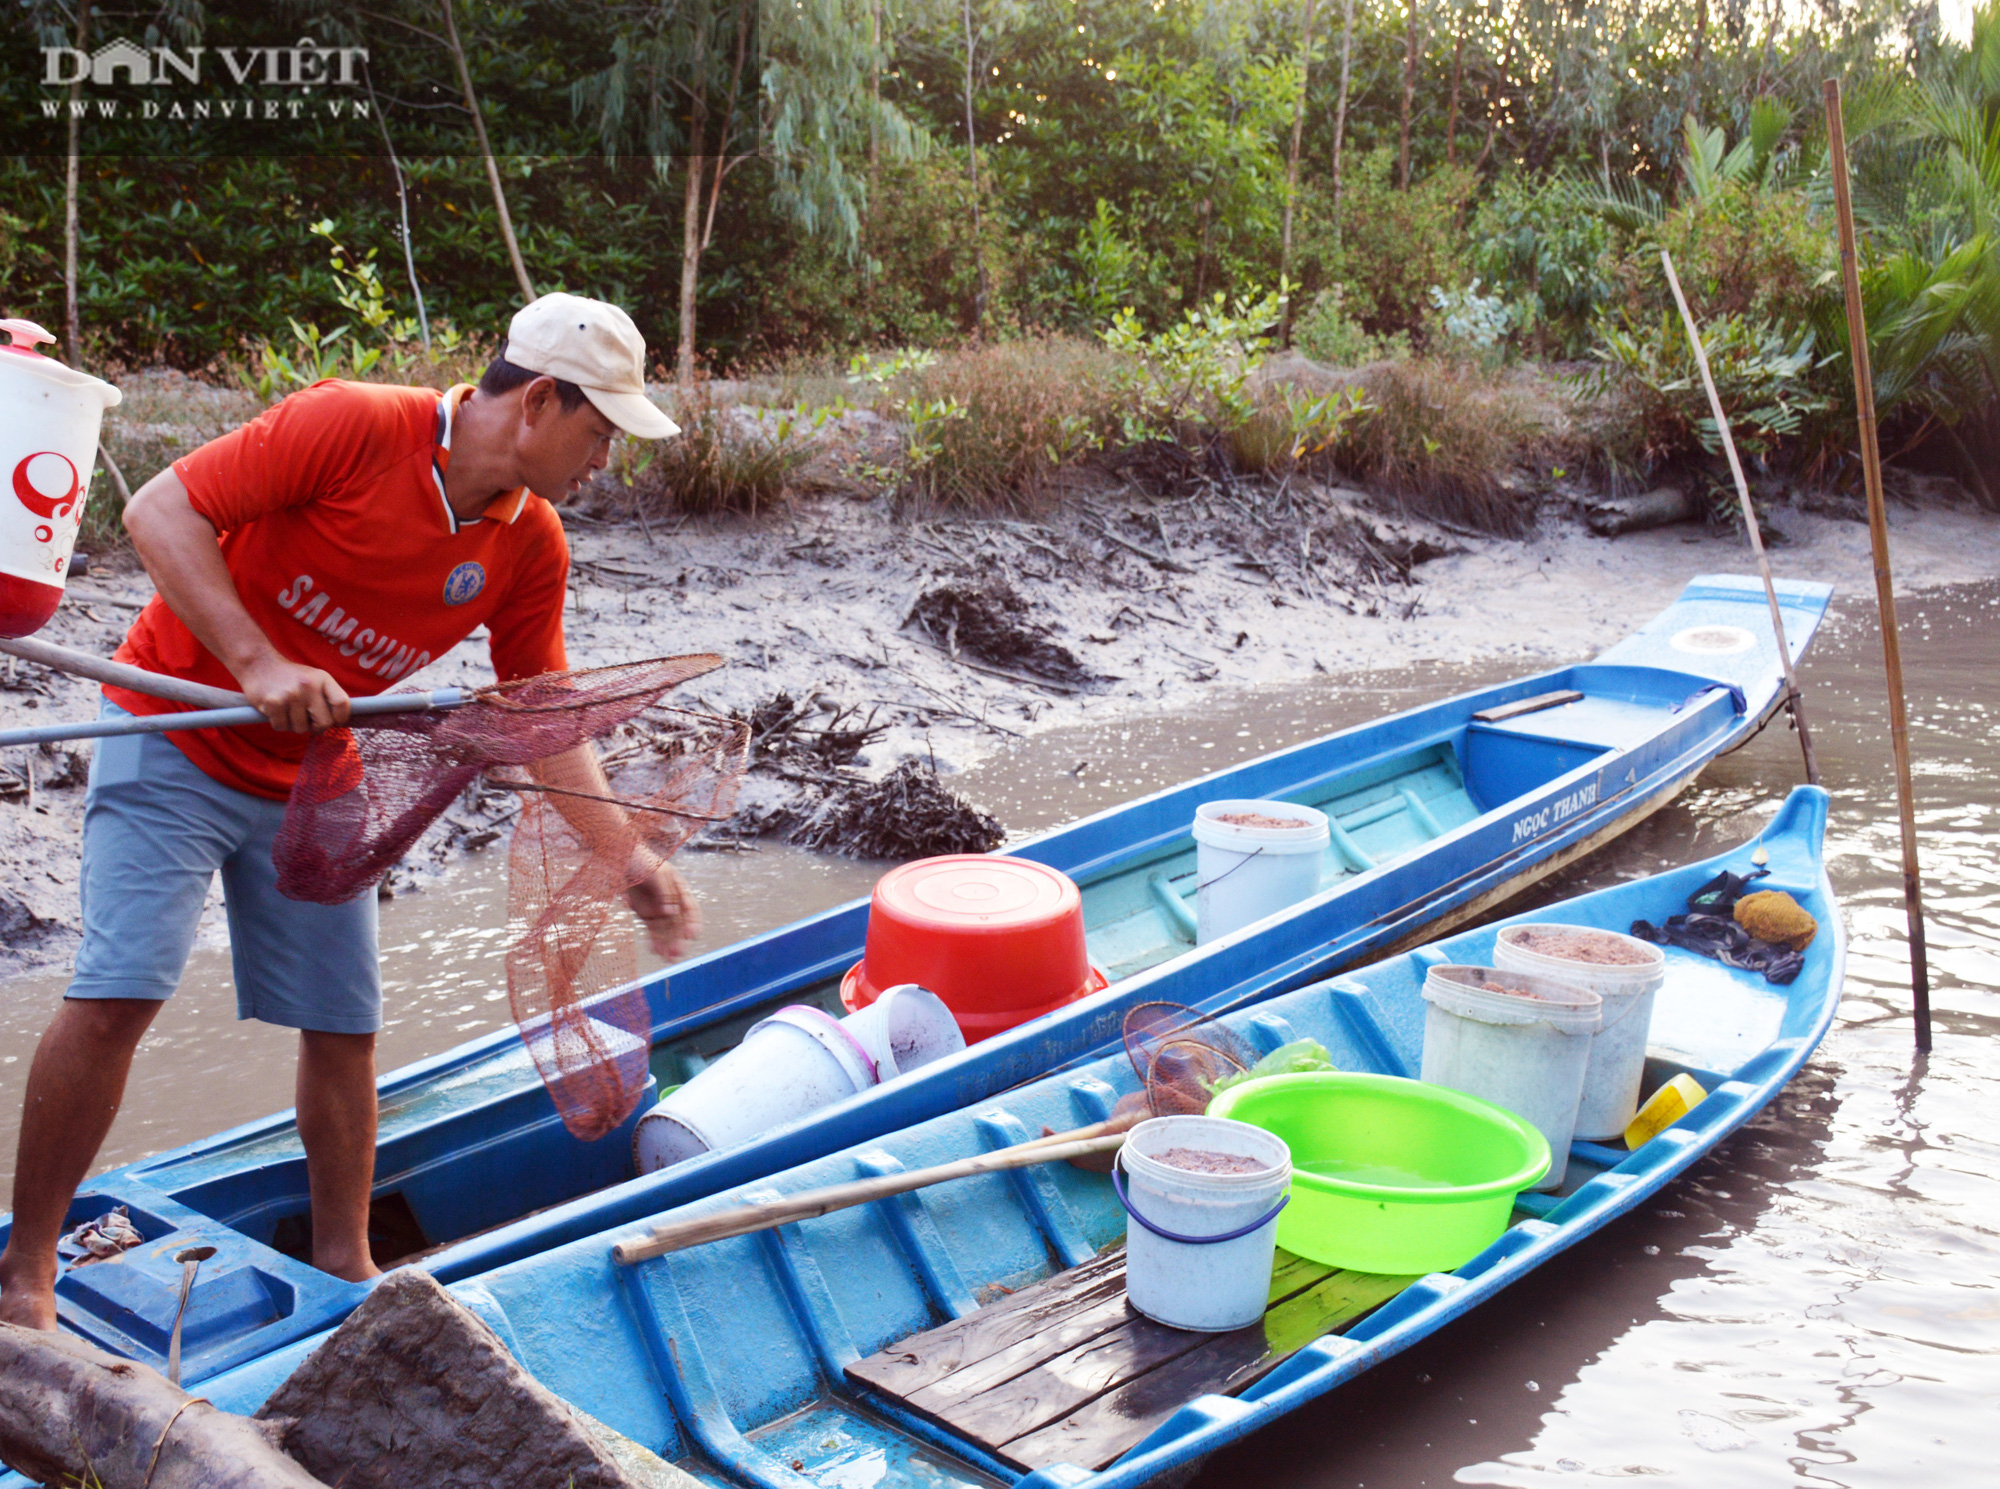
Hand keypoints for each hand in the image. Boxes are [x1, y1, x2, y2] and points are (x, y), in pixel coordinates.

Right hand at [235, 652, 351, 733]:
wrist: (258, 664)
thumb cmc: (290, 677)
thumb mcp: (314, 679)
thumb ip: (327, 697)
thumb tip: (339, 722)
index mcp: (322, 678)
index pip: (342, 704)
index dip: (341, 718)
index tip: (335, 722)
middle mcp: (309, 686)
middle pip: (324, 722)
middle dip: (316, 728)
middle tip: (308, 722)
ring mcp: (291, 694)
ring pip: (301, 728)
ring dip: (294, 725)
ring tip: (288, 711)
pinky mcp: (273, 703)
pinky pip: (282, 727)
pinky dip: (279, 723)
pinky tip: (276, 711)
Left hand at [627, 862, 700, 959]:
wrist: (619, 859)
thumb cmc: (640, 861)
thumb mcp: (656, 873)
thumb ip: (665, 893)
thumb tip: (672, 913)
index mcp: (680, 888)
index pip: (691, 909)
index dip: (693, 923)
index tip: (691, 936)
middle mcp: (672, 901)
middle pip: (679, 924)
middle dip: (679, 940)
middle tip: (677, 953)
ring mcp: (659, 908)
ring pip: (667, 931)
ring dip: (668, 945)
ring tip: (667, 959)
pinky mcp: (645, 914)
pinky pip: (652, 931)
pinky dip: (654, 941)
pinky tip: (655, 951)